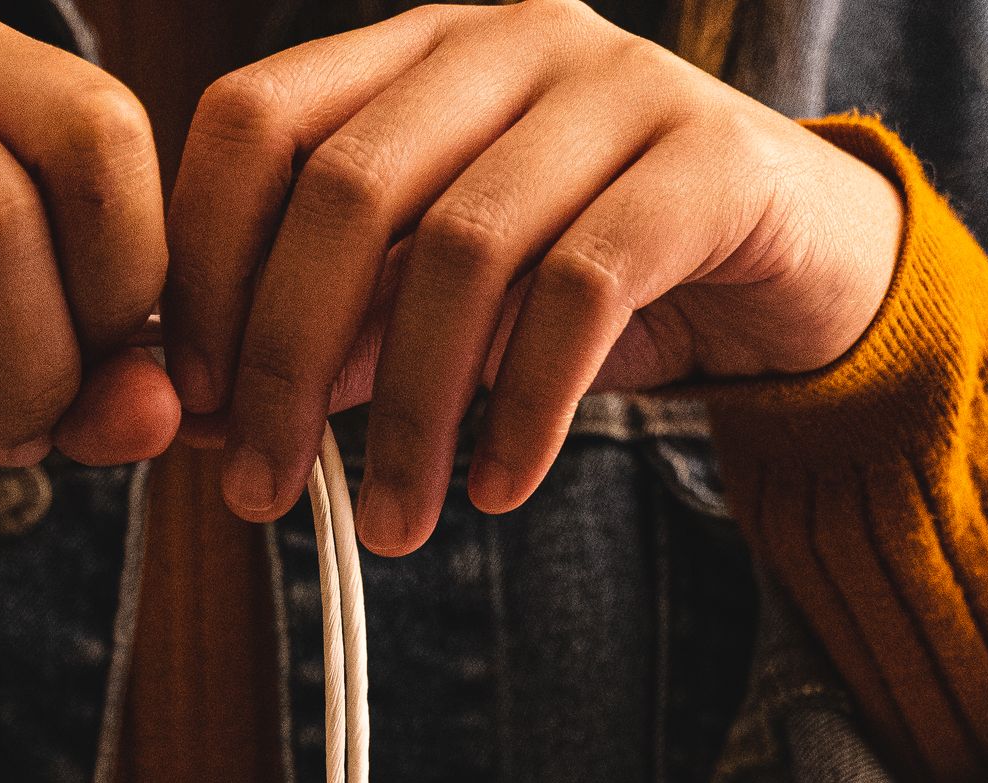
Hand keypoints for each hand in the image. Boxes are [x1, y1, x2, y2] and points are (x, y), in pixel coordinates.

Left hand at [163, 0, 905, 550]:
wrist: (793, 270)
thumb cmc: (589, 288)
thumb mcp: (439, 310)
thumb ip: (332, 337)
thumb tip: (202, 418)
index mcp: (416, 53)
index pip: (258, 121)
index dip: (206, 265)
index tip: (194, 404)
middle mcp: (510, 39)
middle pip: (345, 190)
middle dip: (285, 361)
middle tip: (262, 494)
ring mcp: (617, 86)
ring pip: (463, 250)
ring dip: (408, 415)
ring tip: (394, 528)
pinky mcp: (709, 164)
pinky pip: (583, 294)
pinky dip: (523, 410)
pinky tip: (497, 491)